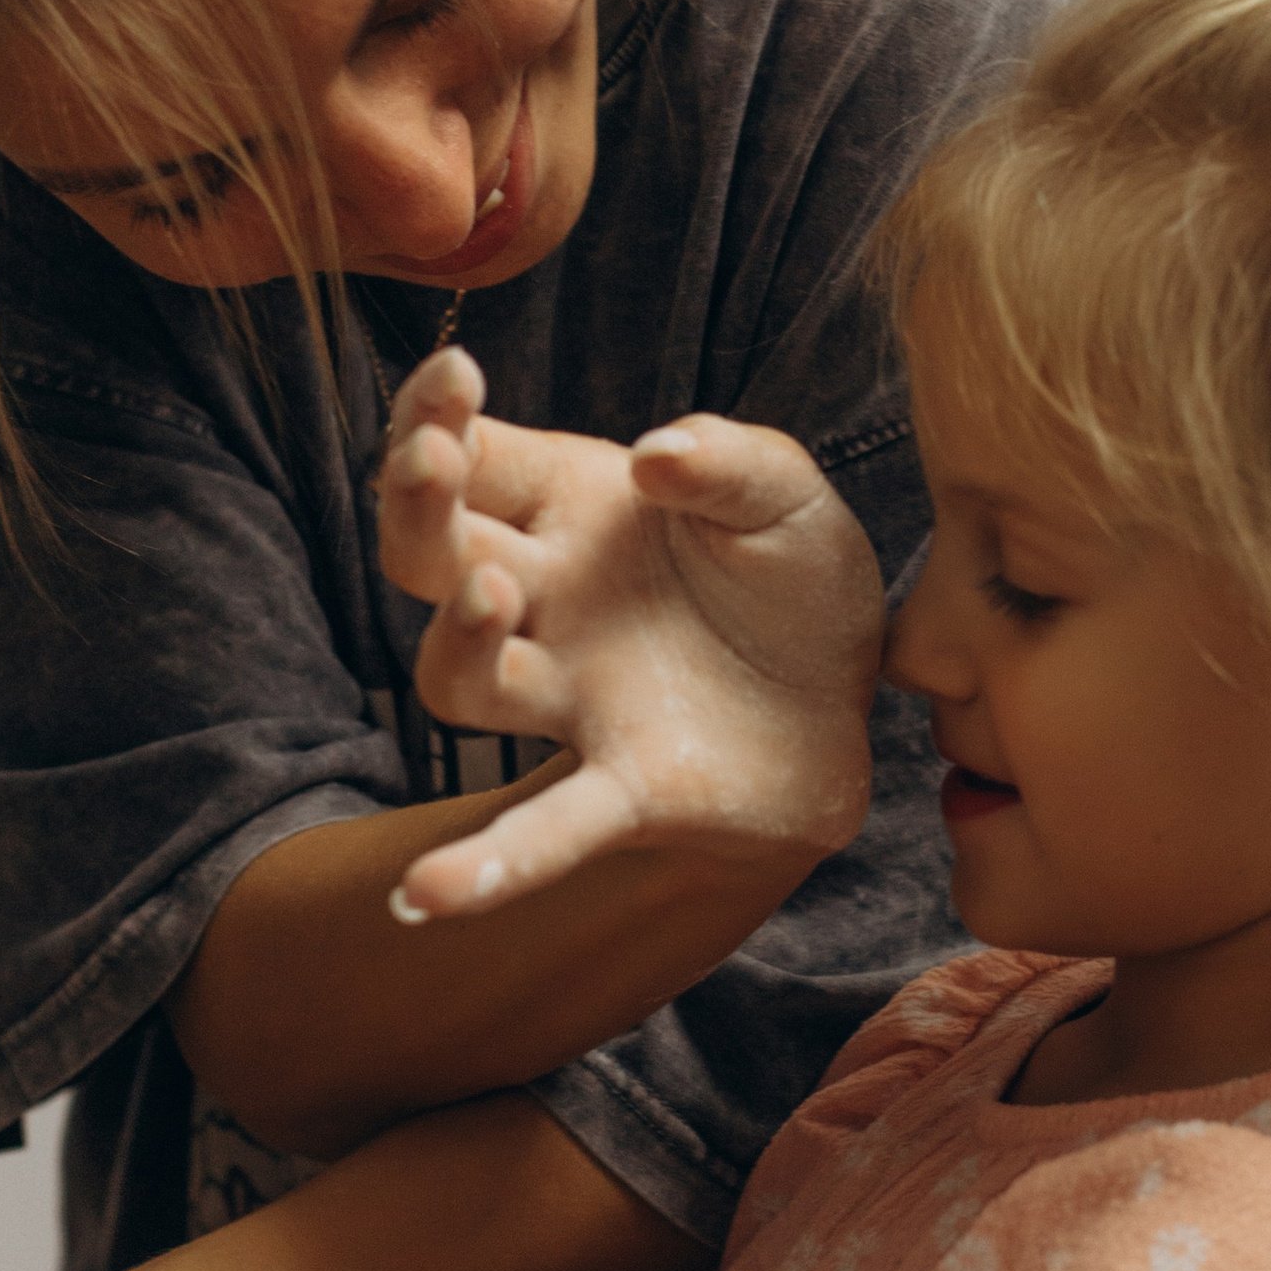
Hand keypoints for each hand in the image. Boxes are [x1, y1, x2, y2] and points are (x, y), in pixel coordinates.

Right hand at [375, 352, 881, 920]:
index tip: (452, 372)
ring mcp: (574, 698)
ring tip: (491, 594)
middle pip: (430, 555)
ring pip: (459, 679)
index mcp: (571, 510)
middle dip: (416, 503)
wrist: (854, 701)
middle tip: (435, 459)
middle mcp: (546, 601)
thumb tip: (657, 456)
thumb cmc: (793, 579)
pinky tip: (425, 898)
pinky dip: (488, 865)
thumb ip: (732, 460)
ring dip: (459, 638)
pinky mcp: (628, 788)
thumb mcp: (785, 492)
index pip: (466, 456)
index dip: (433, 415)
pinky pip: (546, 829)